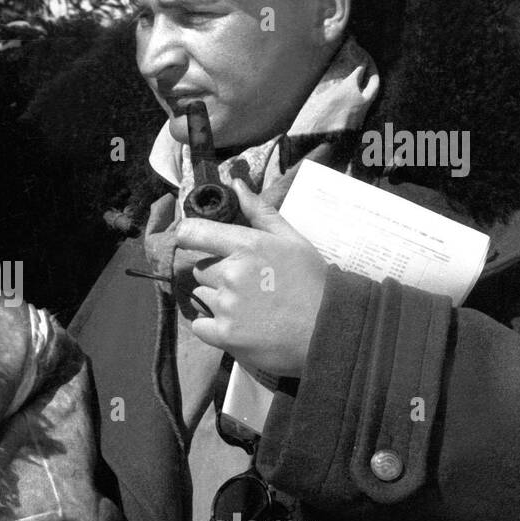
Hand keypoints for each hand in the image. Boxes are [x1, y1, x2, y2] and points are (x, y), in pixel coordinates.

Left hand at [175, 180, 328, 377]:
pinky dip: (213, 327)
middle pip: (200, 269)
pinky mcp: (225, 335)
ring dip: (217, 301)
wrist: (330, 330)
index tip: (194, 243)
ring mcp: (227, 306)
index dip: (189, 236)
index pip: (194, 232)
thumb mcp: (293, 240)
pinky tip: (239, 326)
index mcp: (248, 246)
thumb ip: (261, 213)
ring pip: (201, 296)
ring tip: (249, 307)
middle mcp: (232, 274)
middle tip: (247, 286)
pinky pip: (199, 325)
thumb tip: (236, 185)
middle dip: (217, 276)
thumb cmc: (313, 282)